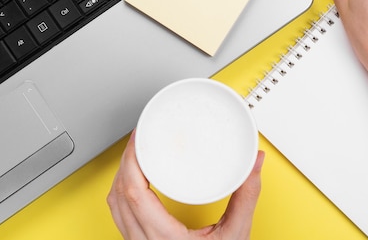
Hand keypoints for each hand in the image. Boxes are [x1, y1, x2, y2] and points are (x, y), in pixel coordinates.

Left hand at [107, 131, 264, 239]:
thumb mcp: (236, 236)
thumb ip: (246, 196)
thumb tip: (253, 164)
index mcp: (163, 238)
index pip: (132, 192)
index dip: (131, 160)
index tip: (139, 138)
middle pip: (118, 193)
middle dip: (126, 160)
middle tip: (140, 137)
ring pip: (114, 205)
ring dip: (121, 175)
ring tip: (137, 153)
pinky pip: (120, 214)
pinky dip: (123, 191)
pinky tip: (135, 180)